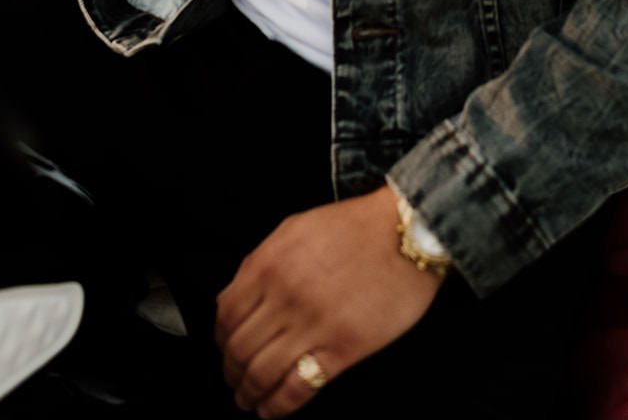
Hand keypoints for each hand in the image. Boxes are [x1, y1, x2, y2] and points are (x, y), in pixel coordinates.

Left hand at [216, 187, 442, 415]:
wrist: (407, 232)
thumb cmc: (356, 226)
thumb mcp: (297, 228)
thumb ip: (264, 260)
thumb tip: (241, 293)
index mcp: (269, 264)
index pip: (226, 315)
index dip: (220, 339)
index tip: (224, 347)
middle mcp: (284, 296)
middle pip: (239, 349)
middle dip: (231, 371)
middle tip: (234, 379)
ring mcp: (312, 325)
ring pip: (260, 373)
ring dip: (248, 393)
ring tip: (249, 400)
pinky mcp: (341, 349)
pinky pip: (296, 388)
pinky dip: (277, 405)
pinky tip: (272, 408)